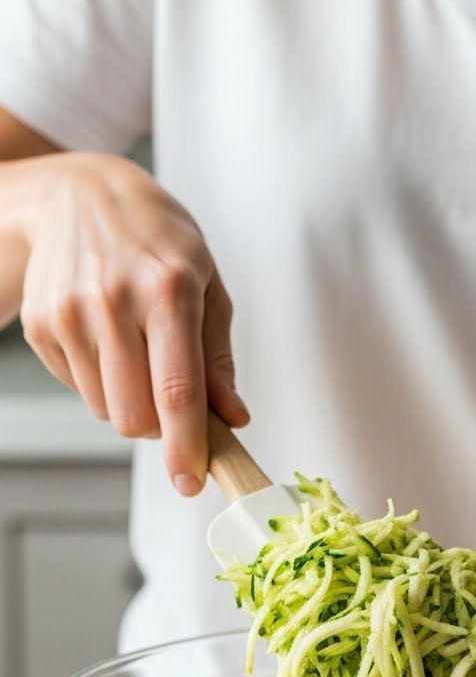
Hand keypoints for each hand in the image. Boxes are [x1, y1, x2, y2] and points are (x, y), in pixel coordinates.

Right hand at [18, 152, 248, 493]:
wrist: (82, 194)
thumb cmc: (158, 239)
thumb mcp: (208, 285)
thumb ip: (219, 358)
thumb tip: (232, 418)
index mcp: (167, 289)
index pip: (176, 390)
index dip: (187, 446)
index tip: (192, 482)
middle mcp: (114, 301)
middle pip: (135, 417)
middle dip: (160, 428)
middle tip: (173, 400)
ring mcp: (71, 313)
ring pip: (107, 411)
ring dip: (131, 403)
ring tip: (138, 352)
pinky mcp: (42, 324)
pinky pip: (79, 390)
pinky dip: (101, 382)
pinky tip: (108, 340)